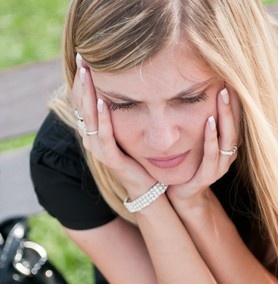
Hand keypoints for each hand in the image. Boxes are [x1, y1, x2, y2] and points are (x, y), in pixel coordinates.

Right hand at [72, 54, 154, 196]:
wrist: (148, 187)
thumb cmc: (141, 157)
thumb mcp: (131, 130)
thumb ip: (125, 112)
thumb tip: (132, 83)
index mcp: (96, 130)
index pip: (85, 100)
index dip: (83, 79)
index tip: (85, 54)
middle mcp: (93, 138)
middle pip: (83, 105)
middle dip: (83, 80)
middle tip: (82, 55)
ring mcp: (100, 149)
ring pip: (90, 117)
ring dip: (88, 95)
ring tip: (87, 72)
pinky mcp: (111, 159)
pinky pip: (105, 136)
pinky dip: (103, 119)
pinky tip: (103, 102)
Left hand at [167, 86, 240, 207]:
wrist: (182, 194)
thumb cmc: (189, 164)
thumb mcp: (196, 142)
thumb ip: (200, 123)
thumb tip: (194, 94)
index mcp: (227, 146)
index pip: (235, 119)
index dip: (234, 101)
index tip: (229, 79)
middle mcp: (228, 155)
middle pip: (234, 125)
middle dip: (232, 103)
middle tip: (227, 82)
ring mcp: (220, 166)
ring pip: (227, 137)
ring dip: (224, 116)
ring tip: (220, 96)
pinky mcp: (208, 175)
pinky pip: (212, 153)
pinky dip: (211, 137)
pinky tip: (209, 122)